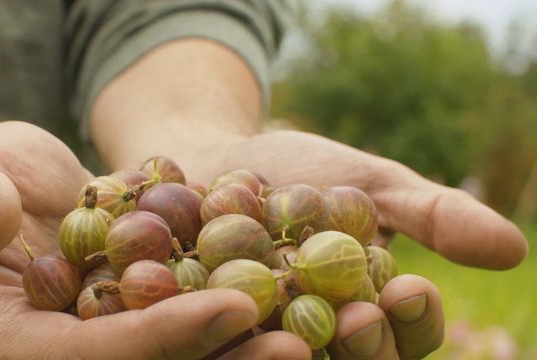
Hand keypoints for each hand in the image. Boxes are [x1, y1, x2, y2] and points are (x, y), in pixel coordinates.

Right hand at [0, 121, 311, 359]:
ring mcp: (110, 333)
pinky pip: (195, 318)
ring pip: (184, 353)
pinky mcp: (144, 309)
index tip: (232, 309)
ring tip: (312, 324)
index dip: (165, 335)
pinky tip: (300, 294)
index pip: (96, 354)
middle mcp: (72, 348)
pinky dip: (243, 311)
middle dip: (222, 355)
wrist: (19, 177)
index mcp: (20, 340)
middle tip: (294, 342)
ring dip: (247, 345)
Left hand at [177, 129, 526, 358]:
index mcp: (365, 311)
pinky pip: (207, 341)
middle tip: (361, 320)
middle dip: (363, 347)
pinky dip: (214, 333)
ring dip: (290, 355)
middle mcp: (314, 337)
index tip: (412, 290)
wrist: (215, 158)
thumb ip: (431, 215)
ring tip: (296, 338)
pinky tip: (212, 316)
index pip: (405, 335)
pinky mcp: (196, 332)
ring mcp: (254, 338)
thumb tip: (513, 249)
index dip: (414, 322)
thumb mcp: (368, 183)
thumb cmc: (299, 172)